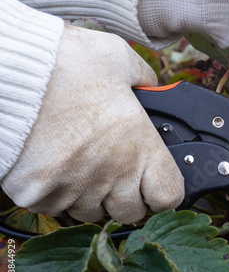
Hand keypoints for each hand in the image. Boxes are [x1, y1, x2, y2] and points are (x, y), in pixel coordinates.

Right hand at [1, 25, 183, 223]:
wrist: (4, 73)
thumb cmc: (63, 64)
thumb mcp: (117, 58)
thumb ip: (143, 78)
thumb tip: (151, 86)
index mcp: (140, 147)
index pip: (169, 197)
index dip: (165, 191)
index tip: (156, 182)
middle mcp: (112, 175)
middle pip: (132, 213)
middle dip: (128, 197)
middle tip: (117, 172)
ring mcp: (74, 190)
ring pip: (94, 214)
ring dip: (93, 196)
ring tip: (83, 164)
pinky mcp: (39, 195)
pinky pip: (57, 208)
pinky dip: (59, 194)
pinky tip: (55, 166)